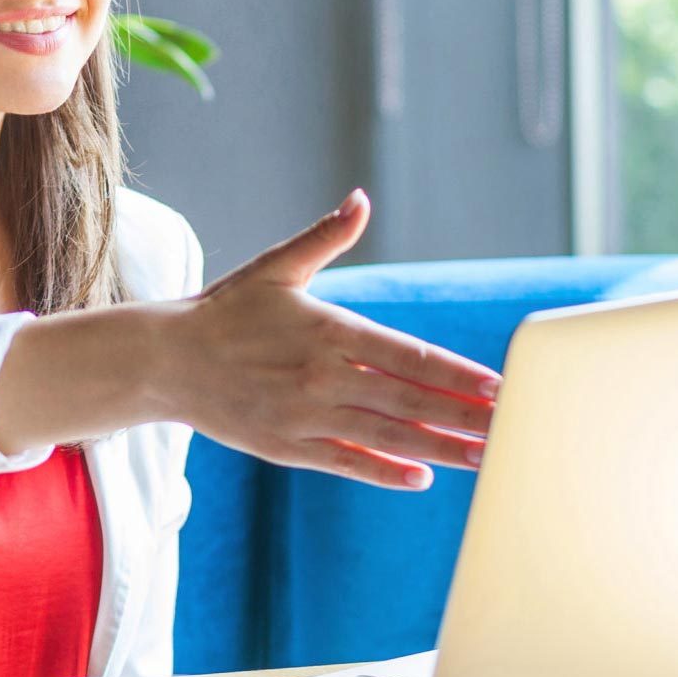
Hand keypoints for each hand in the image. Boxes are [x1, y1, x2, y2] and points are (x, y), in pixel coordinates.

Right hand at [156, 189, 499, 489]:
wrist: (164, 361)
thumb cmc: (226, 311)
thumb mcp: (275, 268)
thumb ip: (325, 238)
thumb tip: (360, 200)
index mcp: (329, 330)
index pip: (407, 356)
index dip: (455, 374)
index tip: (497, 384)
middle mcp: (322, 377)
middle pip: (409, 401)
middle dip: (464, 417)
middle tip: (513, 427)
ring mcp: (305, 416)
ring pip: (386, 437)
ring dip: (440, 449)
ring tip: (485, 458)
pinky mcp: (286, 447)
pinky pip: (346, 463)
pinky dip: (384, 472)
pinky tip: (422, 477)